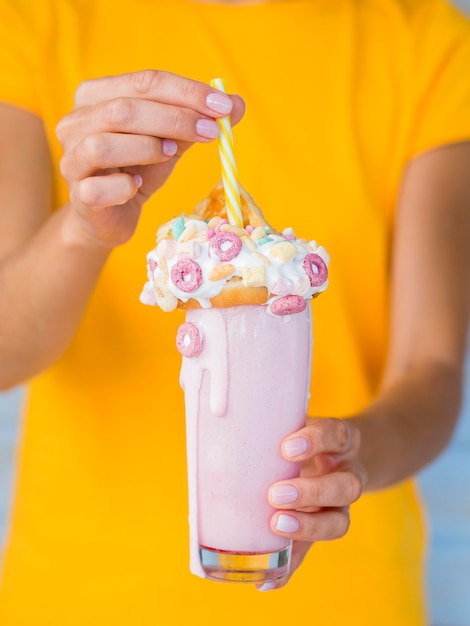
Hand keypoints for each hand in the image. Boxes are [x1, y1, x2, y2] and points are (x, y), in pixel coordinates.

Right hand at [56, 70, 244, 246]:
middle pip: (124, 110)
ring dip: (146, 148)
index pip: (144, 82)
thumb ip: (196, 121)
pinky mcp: (78, 195)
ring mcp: (72, 159)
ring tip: (171, 153)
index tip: (224, 107)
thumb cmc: (137, 170)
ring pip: (104, 145)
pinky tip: (138, 187)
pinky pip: (99, 187)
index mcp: (97, 96)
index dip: (187, 92)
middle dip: (175, 118)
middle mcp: (76, 122)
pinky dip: (124, 186)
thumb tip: (236, 104)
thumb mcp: (170, 141)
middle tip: (212, 132)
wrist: (109, 216)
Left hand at [260, 417, 364, 590]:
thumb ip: (269, 430)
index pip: (336, 435)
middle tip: (276, 494)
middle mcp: (346, 472)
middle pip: (346, 486)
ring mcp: (340, 504)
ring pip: (340, 522)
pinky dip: (290, 568)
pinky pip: (312, 553)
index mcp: (338, 441)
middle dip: (312, 492)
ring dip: (308, 528)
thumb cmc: (304, 436)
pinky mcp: (323, 529)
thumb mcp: (295, 423)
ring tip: (276, 526)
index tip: (286, 448)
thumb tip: (210, 437)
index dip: (316, 441)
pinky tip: (267, 581)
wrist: (341, 452)